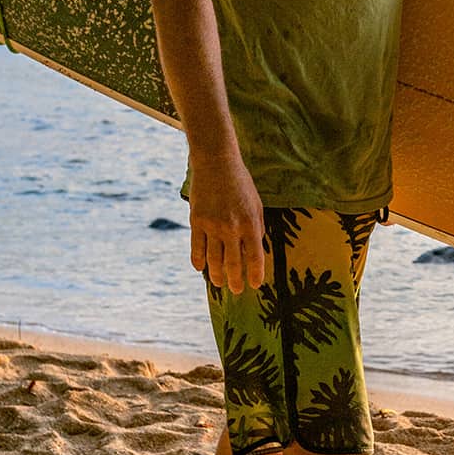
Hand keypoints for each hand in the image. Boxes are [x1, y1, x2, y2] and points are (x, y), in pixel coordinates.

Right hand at [188, 156, 265, 292]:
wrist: (216, 164)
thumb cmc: (241, 184)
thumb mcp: (257, 205)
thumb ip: (257, 228)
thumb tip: (255, 251)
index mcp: (250, 224)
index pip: (255, 257)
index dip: (256, 274)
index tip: (256, 285)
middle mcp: (231, 228)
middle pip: (234, 263)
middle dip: (236, 280)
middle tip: (236, 290)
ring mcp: (212, 226)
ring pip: (214, 259)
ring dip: (217, 275)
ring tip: (220, 284)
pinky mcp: (196, 221)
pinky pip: (196, 248)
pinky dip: (198, 261)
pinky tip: (201, 269)